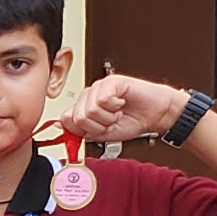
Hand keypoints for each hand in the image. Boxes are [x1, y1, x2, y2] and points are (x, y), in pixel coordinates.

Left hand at [69, 69, 194, 143]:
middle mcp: (90, 95)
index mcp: (85, 107)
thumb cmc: (132, 121)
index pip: (67, 119)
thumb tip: (60, 124)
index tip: (100, 130)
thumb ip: (81, 131)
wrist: (156, 115)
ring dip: (108, 117)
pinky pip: (102, 99)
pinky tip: (122, 103)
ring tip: (118, 112)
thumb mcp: (103, 134)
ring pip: (89, 110)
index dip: (84, 130)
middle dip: (98, 126)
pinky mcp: (111, 81)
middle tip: (112, 121)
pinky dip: (115, 107)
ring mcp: (99, 87)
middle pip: (78, 117)